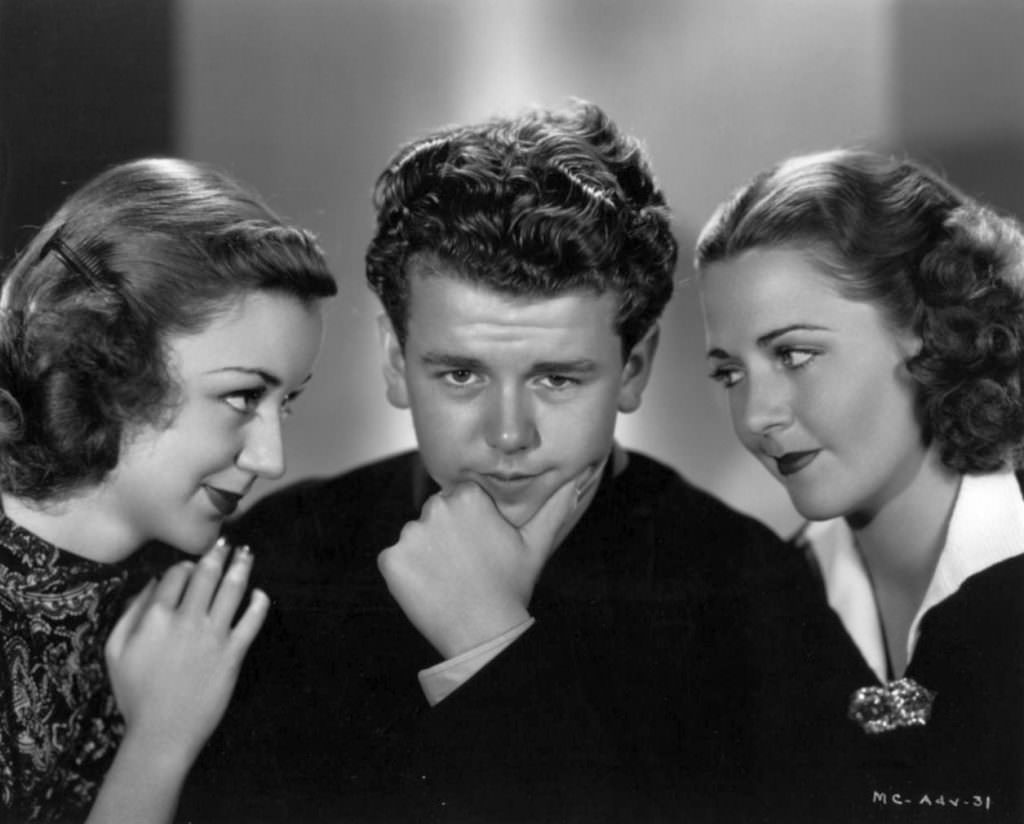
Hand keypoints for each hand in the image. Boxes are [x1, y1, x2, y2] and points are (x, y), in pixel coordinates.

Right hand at [105, 538, 268, 767]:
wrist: (161, 733)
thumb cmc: (135, 694)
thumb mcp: (116, 651)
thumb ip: (131, 613)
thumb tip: (151, 584)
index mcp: (156, 617)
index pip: (175, 575)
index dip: (185, 565)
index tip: (191, 565)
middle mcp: (187, 620)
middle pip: (207, 575)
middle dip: (218, 554)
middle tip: (226, 542)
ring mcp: (213, 635)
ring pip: (232, 590)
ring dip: (242, 567)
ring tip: (247, 553)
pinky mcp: (233, 653)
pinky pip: (252, 621)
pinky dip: (259, 603)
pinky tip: (260, 593)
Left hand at [378, 468, 594, 658]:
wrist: (485, 631)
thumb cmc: (511, 587)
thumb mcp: (536, 544)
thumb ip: (554, 507)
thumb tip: (576, 481)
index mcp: (468, 497)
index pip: (458, 498)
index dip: (468, 522)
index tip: (477, 545)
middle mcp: (435, 508)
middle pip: (434, 514)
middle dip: (444, 534)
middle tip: (464, 564)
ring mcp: (410, 534)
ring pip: (415, 537)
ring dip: (425, 553)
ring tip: (449, 578)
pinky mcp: (391, 560)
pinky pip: (394, 560)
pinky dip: (407, 573)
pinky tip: (429, 587)